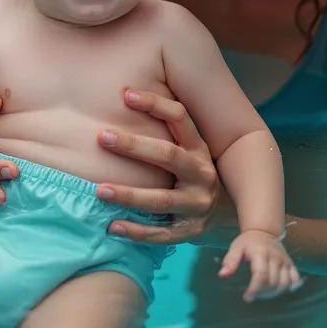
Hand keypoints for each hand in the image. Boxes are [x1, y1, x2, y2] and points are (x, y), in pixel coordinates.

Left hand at [96, 88, 222, 244]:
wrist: (226, 214)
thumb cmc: (192, 172)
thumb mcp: (188, 149)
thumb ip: (163, 129)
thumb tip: (122, 94)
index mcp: (198, 148)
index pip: (180, 118)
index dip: (155, 104)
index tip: (125, 94)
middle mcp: (202, 173)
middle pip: (167, 156)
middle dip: (134, 146)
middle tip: (102, 137)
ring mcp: (197, 204)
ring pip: (161, 199)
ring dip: (129, 195)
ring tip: (100, 190)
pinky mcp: (190, 231)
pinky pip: (162, 234)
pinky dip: (137, 231)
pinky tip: (113, 226)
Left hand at [220, 230, 301, 301]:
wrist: (264, 231)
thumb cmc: (247, 242)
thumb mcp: (235, 248)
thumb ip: (230, 261)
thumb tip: (222, 275)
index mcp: (260, 253)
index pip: (261, 275)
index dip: (254, 289)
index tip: (247, 297)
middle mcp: (275, 257)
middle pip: (273, 282)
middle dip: (262, 293)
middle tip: (253, 294)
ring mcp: (285, 261)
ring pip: (284, 283)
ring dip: (274, 293)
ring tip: (263, 293)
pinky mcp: (291, 263)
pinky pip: (294, 279)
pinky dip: (289, 287)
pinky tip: (278, 290)